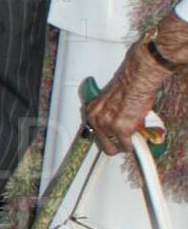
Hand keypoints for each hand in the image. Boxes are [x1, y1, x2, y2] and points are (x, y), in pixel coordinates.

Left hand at [84, 40, 175, 155]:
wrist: (136, 80)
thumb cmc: (127, 84)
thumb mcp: (109, 100)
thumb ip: (109, 113)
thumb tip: (116, 122)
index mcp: (92, 111)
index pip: (95, 132)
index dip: (107, 136)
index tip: (113, 137)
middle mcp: (96, 120)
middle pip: (102, 144)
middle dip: (114, 145)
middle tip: (123, 143)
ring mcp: (108, 126)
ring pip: (113, 148)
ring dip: (124, 145)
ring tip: (131, 139)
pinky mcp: (122, 130)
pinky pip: (127, 146)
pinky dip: (132, 145)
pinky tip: (136, 141)